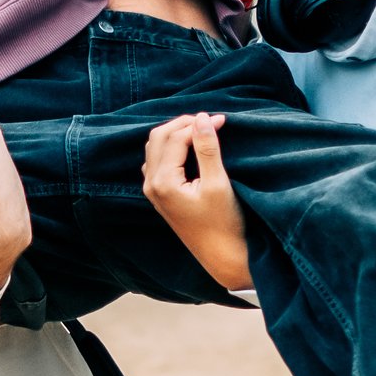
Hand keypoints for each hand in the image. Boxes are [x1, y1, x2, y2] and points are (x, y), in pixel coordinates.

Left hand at [140, 113, 251, 290]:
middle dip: (183, 125)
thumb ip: (208, 149)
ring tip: (203, 131)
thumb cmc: (223, 223)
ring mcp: (153, 191)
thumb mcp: (217, 183)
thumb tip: (202, 118)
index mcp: (162, 182)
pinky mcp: (160, 195)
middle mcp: (151, 185)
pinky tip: (190, 148)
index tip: (223, 119)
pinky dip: (171, 148)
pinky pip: (157, 161)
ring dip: (176, 134)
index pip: (175, 138)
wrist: (222, 256)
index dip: (198, 125)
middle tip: (210, 121)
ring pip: (155, 148)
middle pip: (158, 137)